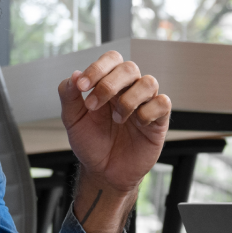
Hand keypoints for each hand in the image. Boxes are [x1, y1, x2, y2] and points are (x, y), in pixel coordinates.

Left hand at [59, 51, 171, 192]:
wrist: (104, 172)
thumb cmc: (92, 144)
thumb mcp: (73, 120)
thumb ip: (69, 96)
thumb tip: (75, 75)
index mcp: (109, 85)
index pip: (111, 60)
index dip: (97, 68)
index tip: (82, 86)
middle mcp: (129, 90)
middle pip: (129, 67)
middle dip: (109, 84)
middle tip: (93, 105)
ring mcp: (145, 104)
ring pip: (149, 82)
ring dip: (128, 100)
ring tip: (117, 119)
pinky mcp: (158, 121)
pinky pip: (163, 103)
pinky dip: (148, 112)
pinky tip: (137, 124)